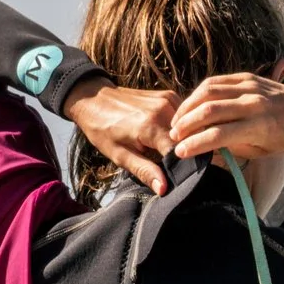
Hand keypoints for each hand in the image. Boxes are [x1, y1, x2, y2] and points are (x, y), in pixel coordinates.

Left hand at [64, 80, 180, 195]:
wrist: (93, 99)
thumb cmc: (102, 130)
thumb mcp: (119, 155)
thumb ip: (144, 171)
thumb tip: (163, 188)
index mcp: (151, 127)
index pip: (180, 152)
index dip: (179, 165)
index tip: (174, 174)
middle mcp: (163, 110)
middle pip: (187, 138)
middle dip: (182, 151)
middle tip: (164, 159)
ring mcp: (168, 100)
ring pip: (189, 126)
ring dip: (183, 138)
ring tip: (163, 144)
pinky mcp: (169, 95)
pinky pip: (184, 116)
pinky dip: (180, 126)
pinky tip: (166, 131)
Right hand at [169, 73, 283, 160]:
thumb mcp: (261, 151)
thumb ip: (232, 147)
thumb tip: (203, 146)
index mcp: (259, 126)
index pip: (219, 134)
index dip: (195, 144)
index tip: (180, 152)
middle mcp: (253, 104)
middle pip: (209, 111)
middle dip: (186, 124)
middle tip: (174, 136)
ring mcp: (250, 87)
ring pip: (208, 92)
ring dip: (188, 107)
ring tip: (178, 121)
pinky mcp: (247, 76)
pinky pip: (217, 81)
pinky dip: (199, 93)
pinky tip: (191, 105)